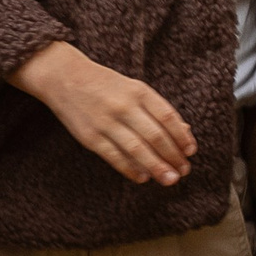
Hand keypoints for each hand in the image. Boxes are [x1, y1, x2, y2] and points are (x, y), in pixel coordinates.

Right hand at [12, 42, 196, 186]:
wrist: (64, 77)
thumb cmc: (105, 84)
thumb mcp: (133, 88)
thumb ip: (156, 108)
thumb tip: (183, 131)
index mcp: (138, 91)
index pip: (168, 117)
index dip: (182, 137)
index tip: (190, 151)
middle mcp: (124, 105)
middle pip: (156, 136)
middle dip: (173, 156)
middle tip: (183, 170)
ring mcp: (106, 122)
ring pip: (138, 150)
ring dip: (157, 167)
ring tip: (169, 179)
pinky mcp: (90, 137)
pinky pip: (115, 157)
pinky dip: (131, 169)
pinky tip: (143, 177)